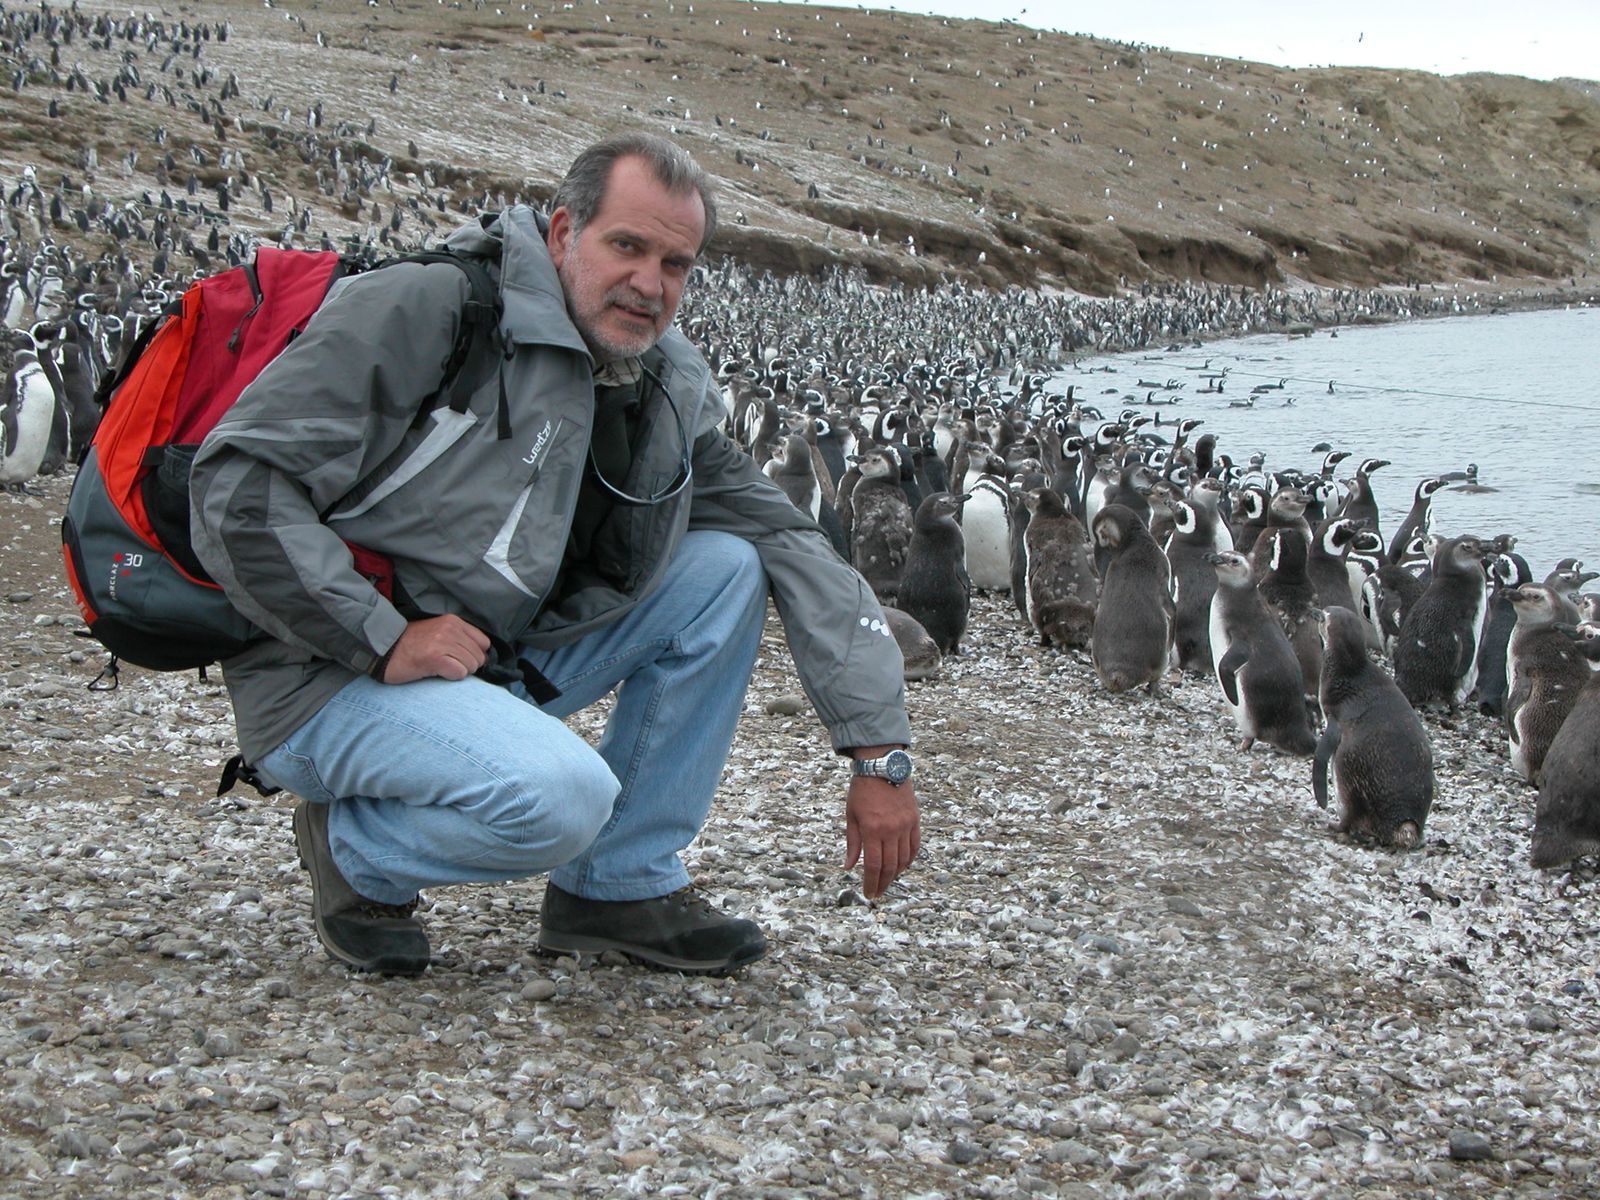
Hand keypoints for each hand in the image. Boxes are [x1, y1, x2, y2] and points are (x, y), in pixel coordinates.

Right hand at [379, 614, 490, 683]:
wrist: (382, 650)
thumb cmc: (411, 646)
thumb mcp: (438, 632)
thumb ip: (459, 638)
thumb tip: (483, 657)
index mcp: (453, 621)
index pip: (484, 642)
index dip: (475, 654)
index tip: (459, 659)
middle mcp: (450, 629)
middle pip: (479, 657)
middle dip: (467, 665)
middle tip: (446, 665)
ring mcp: (443, 642)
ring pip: (471, 666)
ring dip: (458, 671)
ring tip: (439, 667)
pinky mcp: (435, 658)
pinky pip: (460, 673)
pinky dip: (450, 677)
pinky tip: (436, 672)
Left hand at [845, 776, 919, 899]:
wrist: (882, 767)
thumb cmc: (862, 790)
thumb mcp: (851, 816)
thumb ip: (852, 843)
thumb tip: (849, 867)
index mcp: (872, 830)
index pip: (874, 865)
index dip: (871, 883)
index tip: (869, 893)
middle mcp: (891, 830)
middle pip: (890, 866)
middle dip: (883, 883)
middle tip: (877, 892)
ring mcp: (905, 825)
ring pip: (904, 859)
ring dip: (896, 874)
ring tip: (887, 881)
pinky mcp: (914, 820)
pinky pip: (914, 846)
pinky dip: (909, 859)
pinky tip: (902, 865)